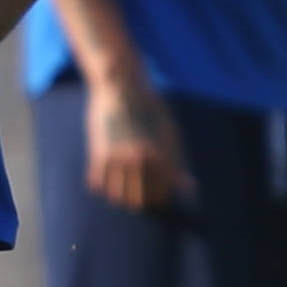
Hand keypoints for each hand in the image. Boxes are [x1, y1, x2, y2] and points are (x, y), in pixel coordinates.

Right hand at [86, 67, 190, 214]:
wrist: (121, 85)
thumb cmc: (150, 109)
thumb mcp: (170, 133)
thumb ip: (178, 164)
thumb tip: (189, 190)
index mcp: (162, 157)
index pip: (161, 197)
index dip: (157, 199)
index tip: (153, 193)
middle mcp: (141, 160)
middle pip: (138, 201)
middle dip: (138, 200)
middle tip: (135, 189)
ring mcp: (119, 157)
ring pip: (116, 197)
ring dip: (118, 194)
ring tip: (121, 183)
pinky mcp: (98, 152)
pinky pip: (96, 184)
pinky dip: (100, 183)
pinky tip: (106, 171)